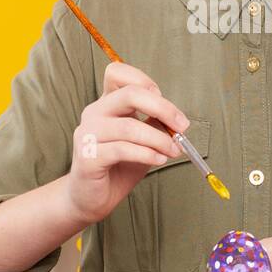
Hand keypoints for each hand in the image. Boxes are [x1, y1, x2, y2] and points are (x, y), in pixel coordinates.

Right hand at [64, 61, 189, 225]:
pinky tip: (158, 160)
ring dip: (159, 139)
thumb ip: (154, 125)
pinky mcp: (88, 156)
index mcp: (106, 103)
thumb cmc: (118, 166)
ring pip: (129, 126)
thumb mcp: (142, 140)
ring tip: (173, 151)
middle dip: (163, 108)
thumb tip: (178, 120)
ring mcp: (88, 134)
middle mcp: (94, 113)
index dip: (144, 81)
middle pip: (129, 93)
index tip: (164, 103)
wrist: (91, 198)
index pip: (118, 72)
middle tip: (182, 126)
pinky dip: (147, 154)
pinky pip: (122, 149)